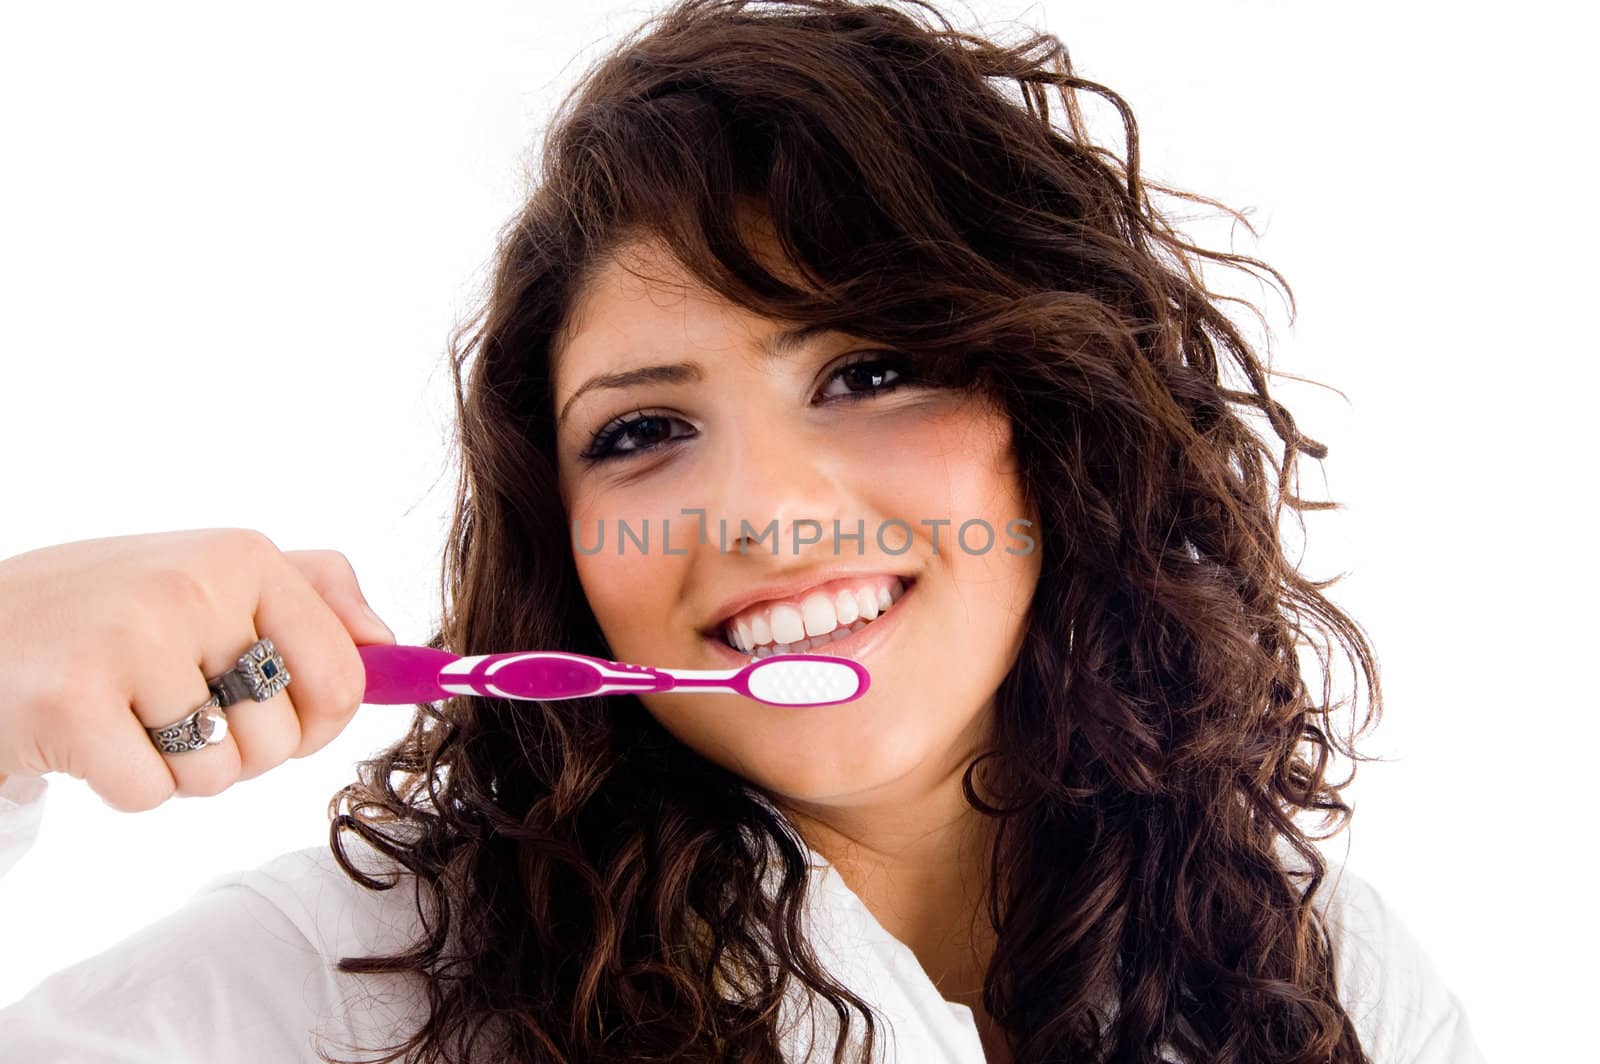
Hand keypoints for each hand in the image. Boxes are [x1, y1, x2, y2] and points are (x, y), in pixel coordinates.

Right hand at [0, 529, 395, 809]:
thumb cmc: (105, 612)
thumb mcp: (208, 576)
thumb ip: (312, 592)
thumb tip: (387, 643)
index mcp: (243, 556)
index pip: (345, 678)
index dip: (320, 723)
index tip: (283, 715)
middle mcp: (194, 587)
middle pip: (282, 741)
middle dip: (237, 750)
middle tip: (174, 708)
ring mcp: (131, 640)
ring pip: (219, 774)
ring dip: (178, 769)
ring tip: (128, 717)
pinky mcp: (72, 701)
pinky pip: (150, 794)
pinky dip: (123, 786)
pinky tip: (88, 736)